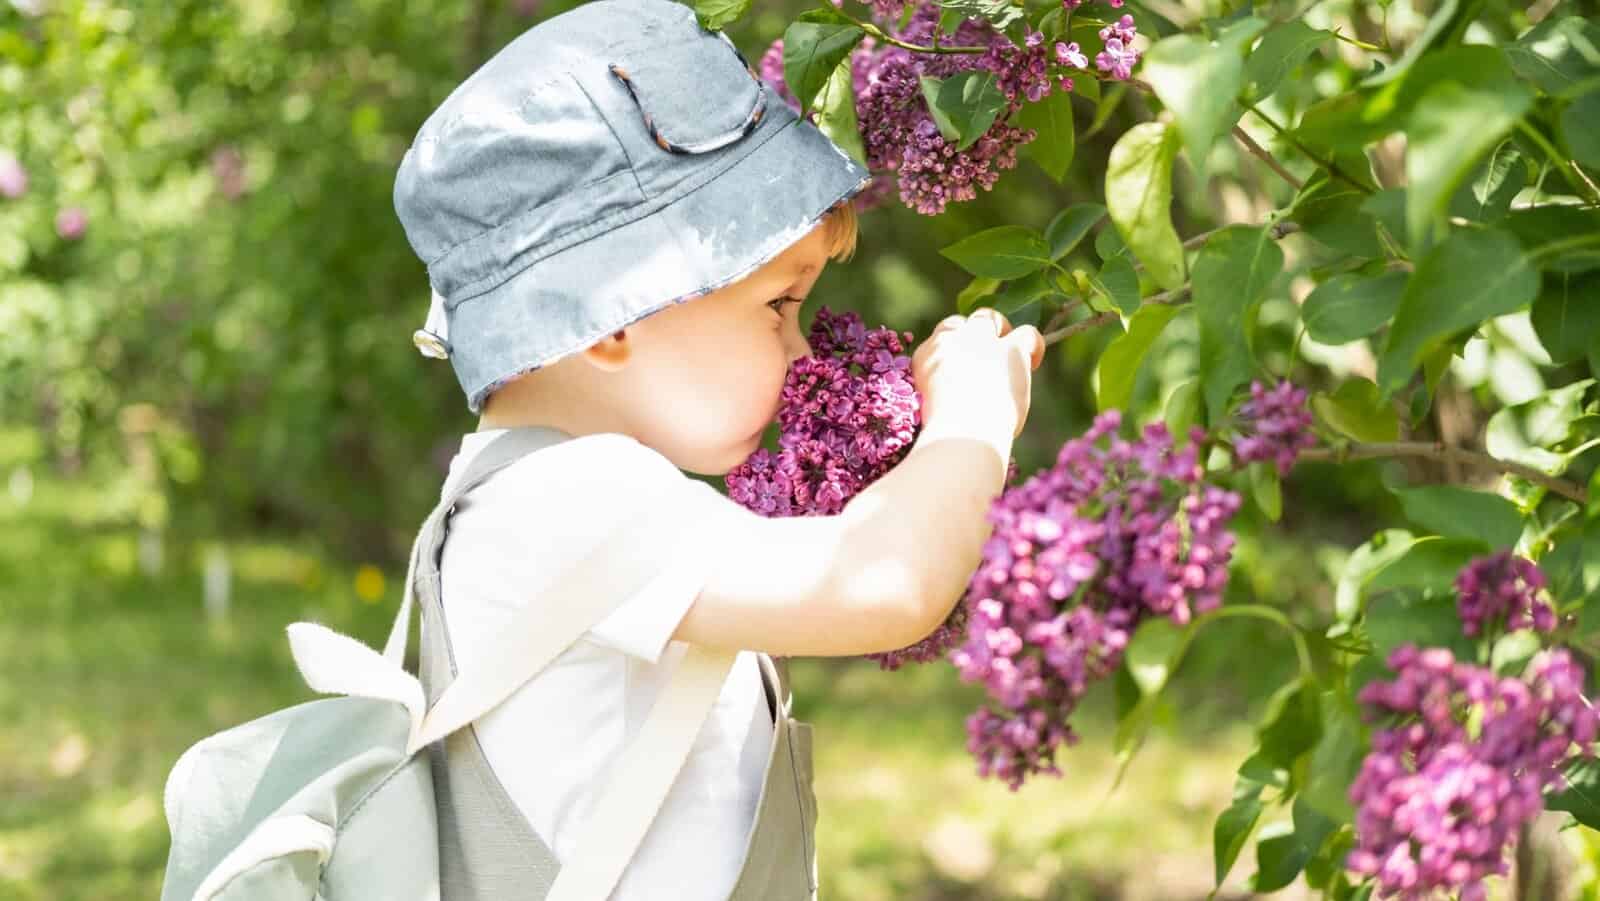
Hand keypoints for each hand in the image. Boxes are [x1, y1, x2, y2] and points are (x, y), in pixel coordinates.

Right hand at [912, 308, 1044, 439]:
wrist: (962, 434)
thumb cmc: (946, 434)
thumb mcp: (932, 408)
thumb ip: (943, 390)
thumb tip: (962, 397)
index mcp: (925, 355)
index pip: (942, 335)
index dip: (956, 345)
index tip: (964, 362)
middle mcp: (951, 340)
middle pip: (963, 322)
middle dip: (975, 332)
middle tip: (988, 354)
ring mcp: (981, 340)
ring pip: (990, 318)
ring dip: (1001, 331)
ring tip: (1011, 355)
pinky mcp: (1011, 350)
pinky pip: (1028, 334)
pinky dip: (1034, 346)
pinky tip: (1033, 363)